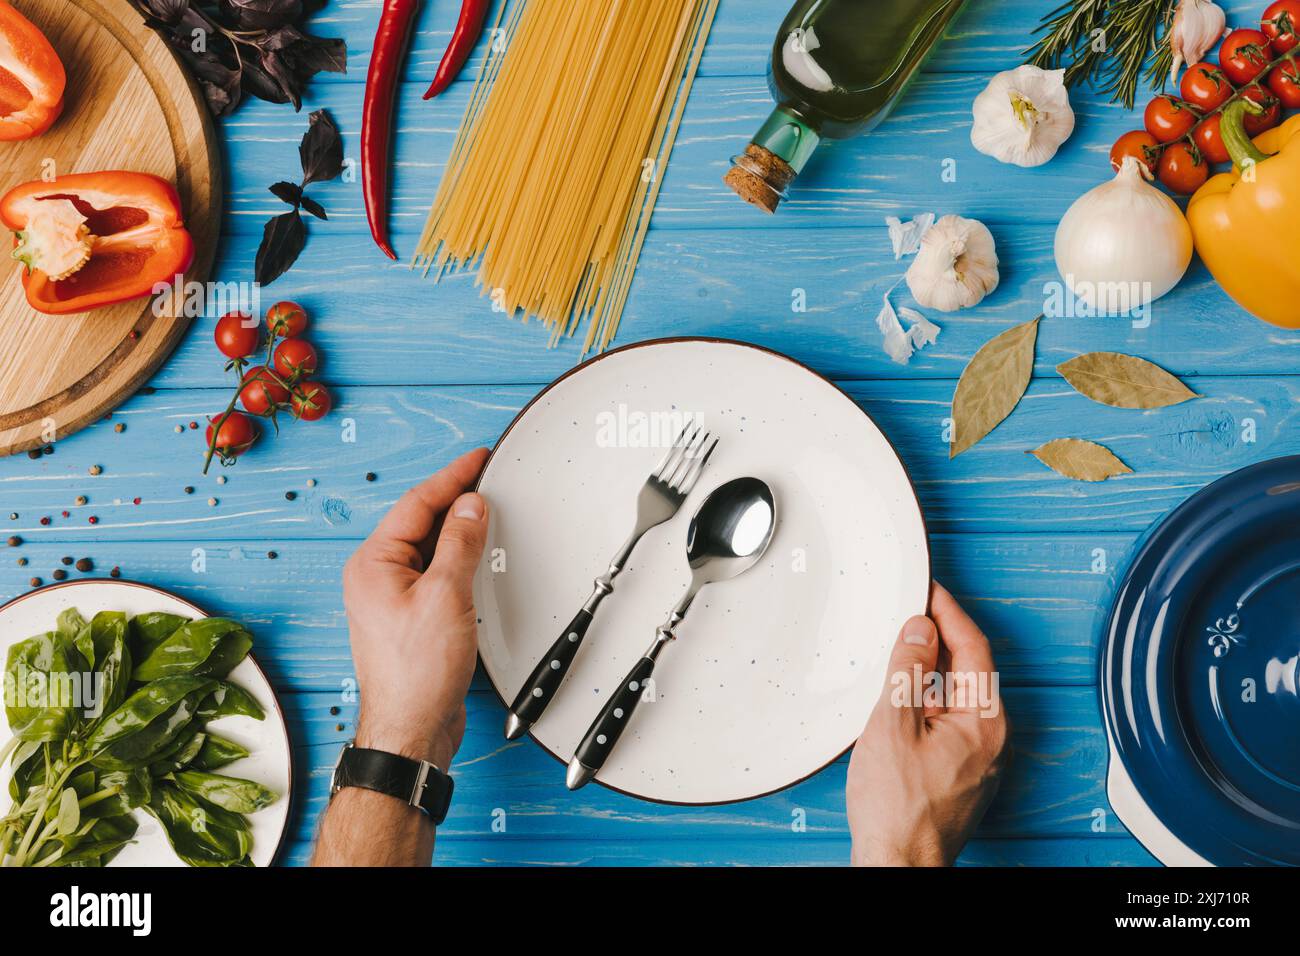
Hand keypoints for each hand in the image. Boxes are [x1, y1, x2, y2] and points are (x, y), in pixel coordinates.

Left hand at [342, 447, 489, 769]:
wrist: (412, 728)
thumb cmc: (416, 673)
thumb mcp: (446, 595)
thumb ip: (459, 543)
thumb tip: (470, 507)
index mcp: (372, 564)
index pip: (416, 504)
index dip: (452, 477)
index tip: (477, 459)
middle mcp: (376, 577)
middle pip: (420, 522)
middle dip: (455, 500)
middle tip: (487, 479)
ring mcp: (391, 598)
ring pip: (428, 547)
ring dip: (457, 531)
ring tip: (486, 512)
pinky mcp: (410, 617)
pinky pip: (434, 572)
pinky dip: (457, 559)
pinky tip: (475, 557)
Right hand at [846, 582, 1009, 865]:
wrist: (897, 862)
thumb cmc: (897, 807)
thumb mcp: (893, 723)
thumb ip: (909, 671)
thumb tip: (920, 630)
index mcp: (984, 721)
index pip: (974, 648)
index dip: (949, 613)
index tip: (930, 591)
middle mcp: (991, 739)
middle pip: (970, 670)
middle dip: (940, 638)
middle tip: (911, 612)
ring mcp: (978, 758)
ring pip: (958, 696)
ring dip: (931, 670)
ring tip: (900, 651)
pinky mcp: (960, 772)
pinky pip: (949, 720)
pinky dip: (928, 699)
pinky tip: (901, 699)